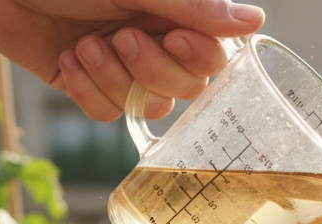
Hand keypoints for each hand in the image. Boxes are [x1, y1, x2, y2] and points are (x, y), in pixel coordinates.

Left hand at [0, 0, 263, 120]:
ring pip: (147, 107)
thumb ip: (194, 7)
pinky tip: (68, 57)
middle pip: (185, 90)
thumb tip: (254, 21)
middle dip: (150, 69)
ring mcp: (123, 68)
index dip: (196, 57)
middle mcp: (156, 42)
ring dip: (113, 80)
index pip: (215, 59)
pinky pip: (107, 114)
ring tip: (84, 46)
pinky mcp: (88, 86)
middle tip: (119, 37)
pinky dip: (86, 89)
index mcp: (175, 15)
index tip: (174, 34)